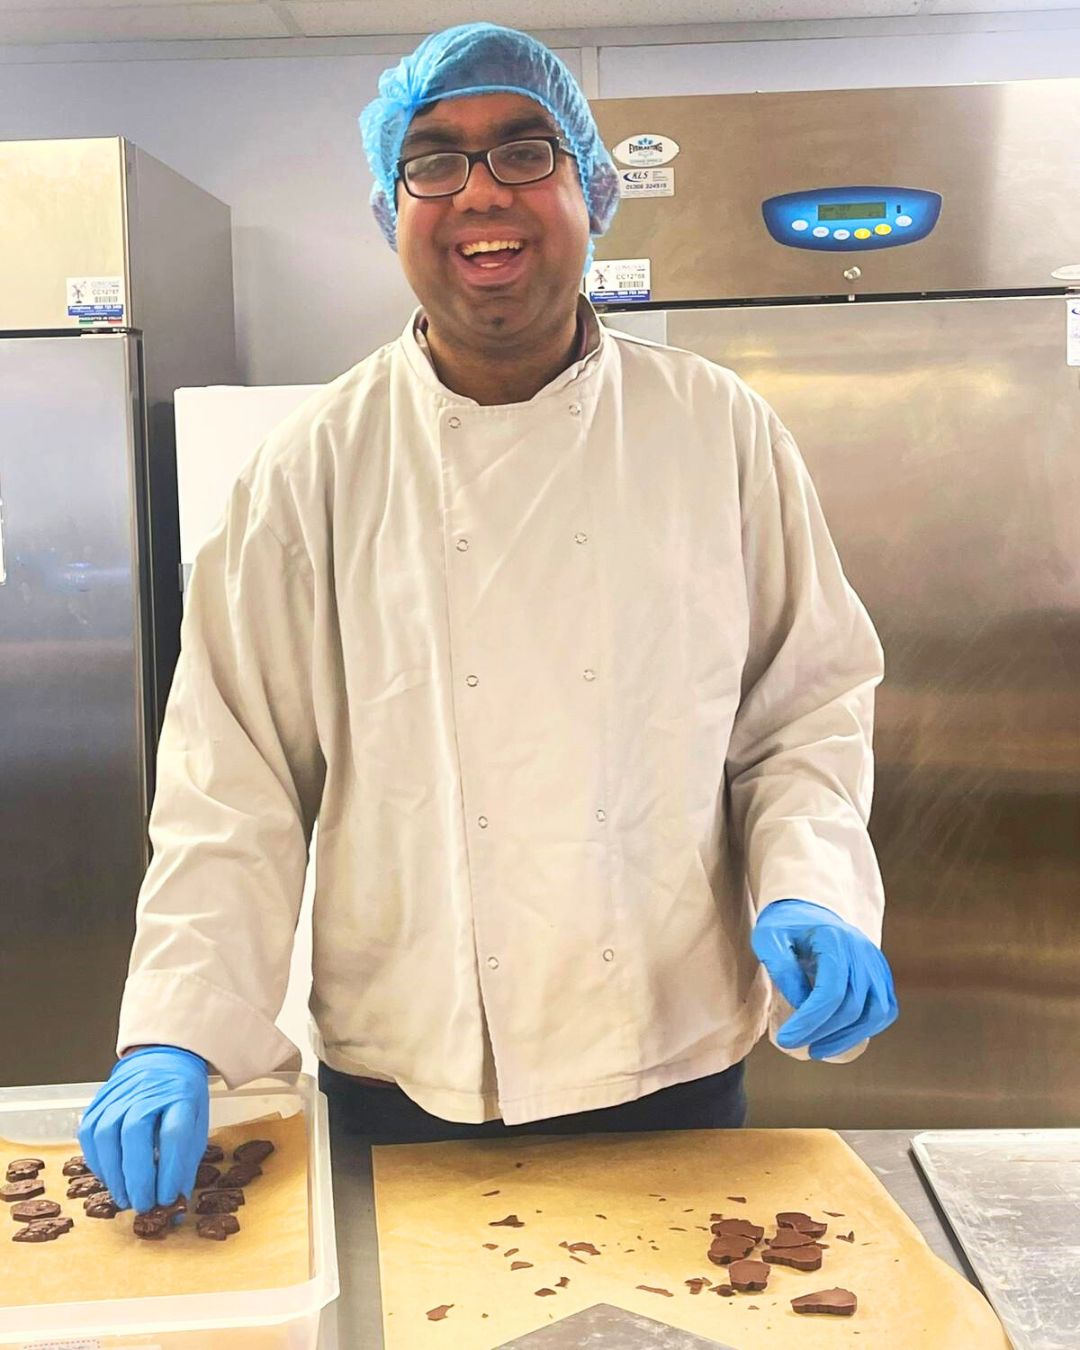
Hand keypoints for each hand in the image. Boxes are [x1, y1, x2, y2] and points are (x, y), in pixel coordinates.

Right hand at [78, 1046, 208, 1212]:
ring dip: (114, 1173)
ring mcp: (119, 1093)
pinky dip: (97, 1161)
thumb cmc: (181, 1097)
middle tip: (143, 1205)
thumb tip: (176, 1204)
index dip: (170, 1170)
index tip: (169, 1198)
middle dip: (138, 1177)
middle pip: (135, 1132)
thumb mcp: (197, 1123)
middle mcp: (147, 1090)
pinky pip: (89, 1133)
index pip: (174, 1132)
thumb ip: (186, 1161)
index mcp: (180, 1094)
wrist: (163, 1060)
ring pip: (106, 1134)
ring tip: (125, 1198)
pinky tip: (109, 1177)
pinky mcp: (98, 1100)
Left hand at [751, 899, 897, 1059]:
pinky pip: (884, 1009)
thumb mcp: (768, 939)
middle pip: (853, 1006)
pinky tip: (841, 1039)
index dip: (809, 1021)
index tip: (785, 1039)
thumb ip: (782, 968)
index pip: (830, 992)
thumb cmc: (784, 926)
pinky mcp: (881, 973)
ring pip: (876, 1012)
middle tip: (795, 1046)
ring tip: (818, 1049)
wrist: (807, 910)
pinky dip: (867, 1029)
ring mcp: (876, 962)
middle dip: (823, 1033)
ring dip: (848, 1038)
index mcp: (835, 940)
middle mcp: (862, 951)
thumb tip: (802, 1005)